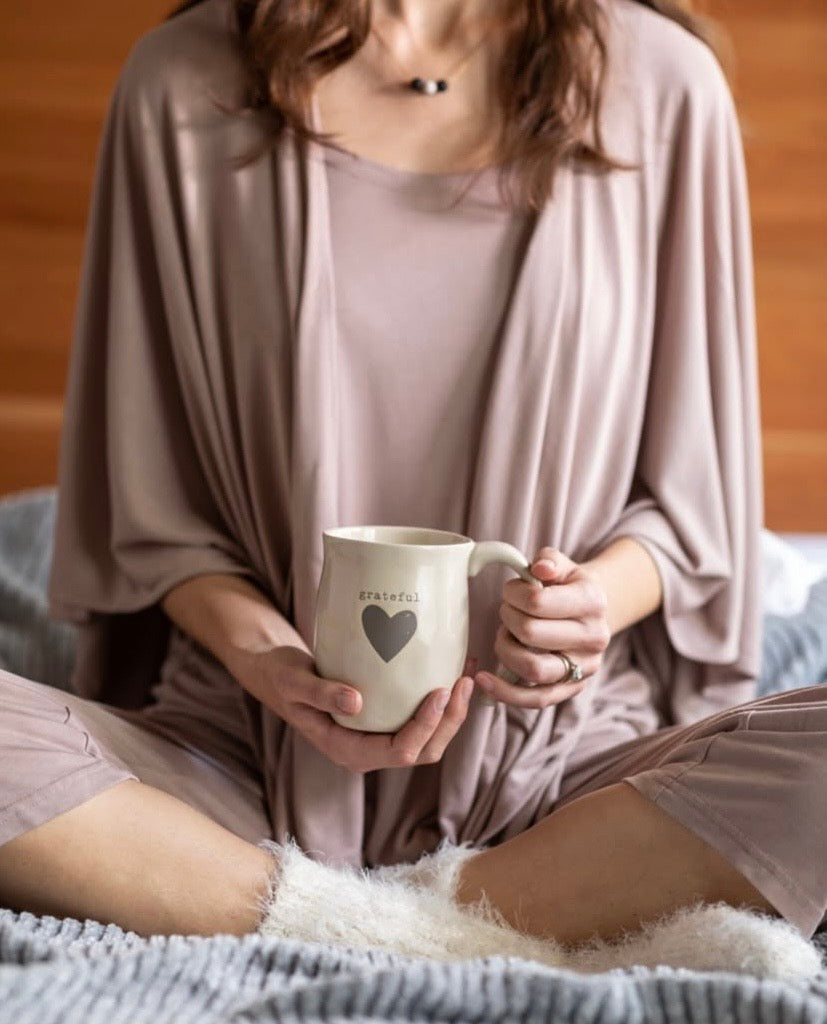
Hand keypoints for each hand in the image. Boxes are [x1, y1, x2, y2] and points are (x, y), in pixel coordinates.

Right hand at [230, 645, 474, 773]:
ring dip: (452, 713)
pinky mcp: (386, 721)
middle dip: (450, 722)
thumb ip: (321, 694)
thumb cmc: (283, 677)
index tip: (441, 690)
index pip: (399, 752)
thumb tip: (356, 702)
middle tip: (464, 681)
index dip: (425, 726)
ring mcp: (378, 738)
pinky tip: (451, 671)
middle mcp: (368, 751)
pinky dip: (441, 702)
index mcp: (347, 751)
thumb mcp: (295, 682)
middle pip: (422, 751)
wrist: (277, 674)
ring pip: (428, 740)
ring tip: (467, 675)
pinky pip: (421, 721)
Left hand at [475, 546, 609, 708]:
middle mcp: (594, 637)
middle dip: (507, 619)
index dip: (513, 595)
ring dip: (505, 650)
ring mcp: (584, 667)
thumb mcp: (562, 566)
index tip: (510, 592)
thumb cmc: (567, 587)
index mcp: (593, 602)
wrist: (591, 613)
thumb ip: (549, 560)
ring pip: (533, 669)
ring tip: (505, 636)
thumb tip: (539, 569)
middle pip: (531, 634)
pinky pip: (536, 699)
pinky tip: (484, 680)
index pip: (538, 602)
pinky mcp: (571, 689)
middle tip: (506, 612)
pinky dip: (505, 693)